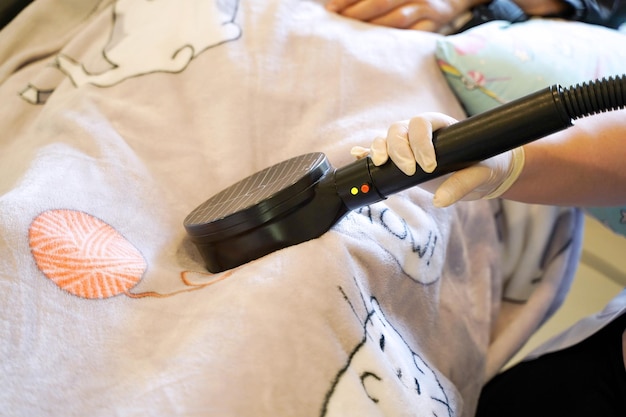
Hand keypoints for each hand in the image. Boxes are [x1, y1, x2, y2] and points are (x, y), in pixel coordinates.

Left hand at [325, 0, 481, 31]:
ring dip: (375, 28)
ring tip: (354, 37)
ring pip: (398, 18)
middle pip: (382, 1)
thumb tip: (342, 3)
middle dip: (358, 12)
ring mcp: (426, 8)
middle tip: (339, 22)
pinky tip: (381, 49)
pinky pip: (416, 35)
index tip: (330, 7)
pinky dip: (399, 42)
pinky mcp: (435, 25)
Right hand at [352, 112, 525, 206]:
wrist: (479, 174)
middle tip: (409, 171)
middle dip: (399, 149)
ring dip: (379, 149)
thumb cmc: (483, 167)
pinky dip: (366, 154)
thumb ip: (462, 185)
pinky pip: (377, 153)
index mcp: (439, 125)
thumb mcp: (480, 175)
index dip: (421, 142)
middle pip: (398, 130)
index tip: (429, 166)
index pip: (421, 124)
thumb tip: (440, 200)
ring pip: (385, 138)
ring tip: (383, 164)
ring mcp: (406, 144)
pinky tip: (358, 156)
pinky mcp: (398, 160)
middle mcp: (418, 131)